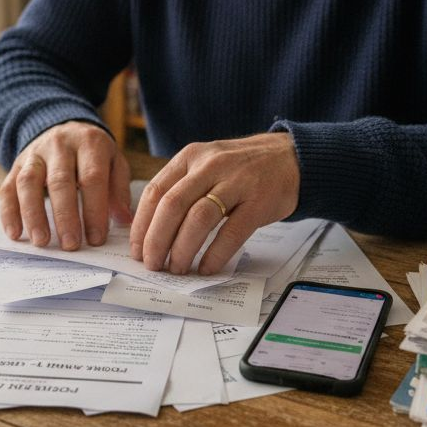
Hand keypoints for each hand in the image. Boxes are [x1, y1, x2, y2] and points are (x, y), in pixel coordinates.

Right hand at [0, 121, 132, 249]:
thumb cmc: (94, 154)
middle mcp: (59, 145)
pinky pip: (8, 187)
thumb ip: (119, 189)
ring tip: (42, 241)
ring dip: (33, 214)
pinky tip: (15, 233)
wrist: (65, 128)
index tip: (96, 239)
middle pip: (59, 181)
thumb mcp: (114, 162)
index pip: (91, 178)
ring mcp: (35, 154)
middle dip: (65, 216)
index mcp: (89, 143)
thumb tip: (124, 220)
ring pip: (28, 183)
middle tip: (70, 245)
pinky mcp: (17, 164)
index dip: (94, 210)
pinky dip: (9, 212)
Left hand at [129, 132, 299, 274]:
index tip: (137, 250)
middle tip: (153, 265)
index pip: (155, 192)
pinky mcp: (258, 201)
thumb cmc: (240, 169)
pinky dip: (215, 253)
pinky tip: (206, 267)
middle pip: (172, 206)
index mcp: (190, 157)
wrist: (289, 158)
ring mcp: (236, 182)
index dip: (142, 225)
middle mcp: (210, 165)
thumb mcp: (205, 165)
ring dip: (183, 249)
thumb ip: (180, 189)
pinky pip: (232, 231)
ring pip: (199, 218)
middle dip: (157, 240)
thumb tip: (149, 231)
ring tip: (177, 268)